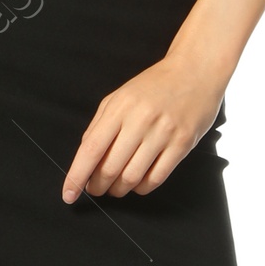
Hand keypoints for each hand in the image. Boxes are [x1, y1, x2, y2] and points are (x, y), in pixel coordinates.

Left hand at [62, 48, 228, 201]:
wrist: (195, 71)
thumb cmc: (155, 85)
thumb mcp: (119, 97)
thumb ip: (99, 124)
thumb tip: (84, 156)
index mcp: (120, 108)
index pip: (91, 149)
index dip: (77, 176)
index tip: (69, 193)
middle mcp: (140, 120)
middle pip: (110, 168)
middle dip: (98, 186)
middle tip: (96, 189)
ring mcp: (163, 133)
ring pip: (132, 177)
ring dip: (119, 190)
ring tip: (116, 188)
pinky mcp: (182, 144)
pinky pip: (156, 178)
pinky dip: (142, 188)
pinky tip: (137, 184)